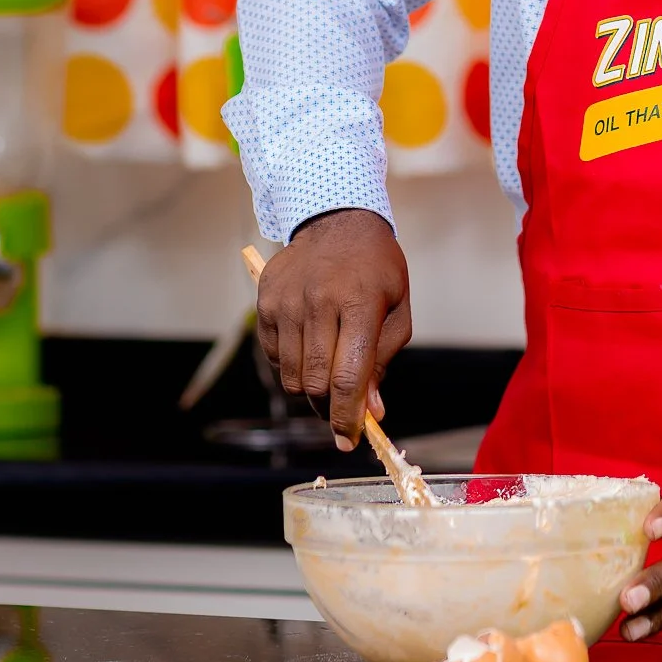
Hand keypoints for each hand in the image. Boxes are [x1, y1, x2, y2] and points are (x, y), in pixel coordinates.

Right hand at [254, 209, 410, 450]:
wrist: (337, 221)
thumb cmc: (376, 269)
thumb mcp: (396, 308)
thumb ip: (383, 360)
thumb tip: (371, 410)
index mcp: (360, 302)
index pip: (348, 377)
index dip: (348, 417)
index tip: (349, 440)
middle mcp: (318, 301)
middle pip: (317, 383)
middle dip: (331, 408)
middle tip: (343, 408)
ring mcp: (287, 301)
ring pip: (293, 377)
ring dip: (312, 389)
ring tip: (329, 371)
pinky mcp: (265, 302)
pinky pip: (275, 358)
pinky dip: (293, 366)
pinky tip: (310, 346)